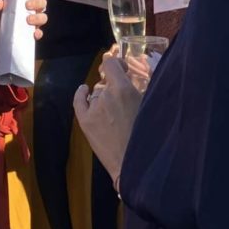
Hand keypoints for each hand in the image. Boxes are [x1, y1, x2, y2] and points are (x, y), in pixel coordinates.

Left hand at [0, 0, 48, 40]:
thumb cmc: (2, 18)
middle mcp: (34, 9)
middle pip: (42, 3)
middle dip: (37, 2)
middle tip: (27, 4)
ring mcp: (35, 22)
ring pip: (43, 17)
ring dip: (38, 17)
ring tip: (28, 19)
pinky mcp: (32, 34)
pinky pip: (39, 34)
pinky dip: (38, 33)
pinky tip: (34, 33)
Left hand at [73, 55, 142, 187]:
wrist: (136, 164)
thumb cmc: (149, 135)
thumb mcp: (150, 106)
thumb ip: (142, 90)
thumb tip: (135, 80)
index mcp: (123, 90)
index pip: (111, 64)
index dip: (117, 64)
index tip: (124, 70)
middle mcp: (105, 95)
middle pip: (107, 83)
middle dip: (115, 86)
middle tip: (125, 100)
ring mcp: (93, 109)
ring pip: (98, 95)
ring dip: (105, 98)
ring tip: (115, 111)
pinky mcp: (85, 122)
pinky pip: (79, 102)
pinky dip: (81, 94)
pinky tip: (85, 90)